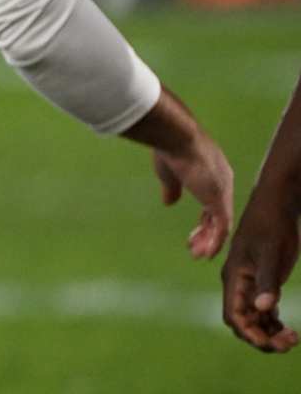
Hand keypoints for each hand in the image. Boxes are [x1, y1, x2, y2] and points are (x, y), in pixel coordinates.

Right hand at [151, 132, 233, 259]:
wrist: (177, 138)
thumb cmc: (171, 149)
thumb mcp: (169, 174)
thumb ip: (172, 189)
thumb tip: (170, 203)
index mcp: (213, 175)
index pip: (213, 204)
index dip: (204, 222)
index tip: (193, 234)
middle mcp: (223, 183)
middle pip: (219, 216)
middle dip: (206, 234)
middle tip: (195, 249)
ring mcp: (223, 192)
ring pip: (221, 225)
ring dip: (209, 242)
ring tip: (198, 255)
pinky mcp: (219, 200)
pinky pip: (222, 228)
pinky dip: (215, 243)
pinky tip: (206, 254)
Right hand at [220, 194, 298, 352]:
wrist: (277, 206)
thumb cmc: (272, 226)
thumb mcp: (272, 254)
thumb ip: (267, 281)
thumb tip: (263, 308)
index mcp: (234, 278)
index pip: (234, 316)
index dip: (250, 333)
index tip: (272, 343)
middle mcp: (239, 285)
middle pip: (243, 322)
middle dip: (262, 337)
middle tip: (290, 343)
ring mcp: (251, 285)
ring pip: (255, 319)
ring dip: (270, 333)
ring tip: (293, 338)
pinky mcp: (263, 283)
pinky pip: (264, 311)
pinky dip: (275, 323)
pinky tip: (290, 329)